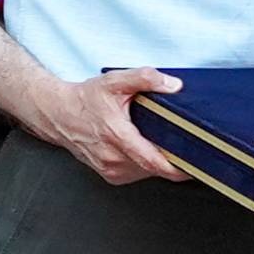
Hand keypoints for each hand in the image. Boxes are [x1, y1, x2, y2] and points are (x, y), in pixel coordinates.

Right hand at [30, 64, 185, 189]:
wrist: (57, 113)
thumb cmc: (84, 100)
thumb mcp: (114, 81)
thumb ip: (145, 78)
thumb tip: (172, 85)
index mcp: (117, 136)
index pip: (154, 162)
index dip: (179, 167)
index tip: (195, 165)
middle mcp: (113, 158)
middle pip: (155, 167)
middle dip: (170, 156)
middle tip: (176, 140)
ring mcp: (110, 169)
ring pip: (147, 172)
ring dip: (156, 160)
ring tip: (151, 139)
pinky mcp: (110, 175)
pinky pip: (137, 173)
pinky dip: (144, 163)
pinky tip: (139, 147)